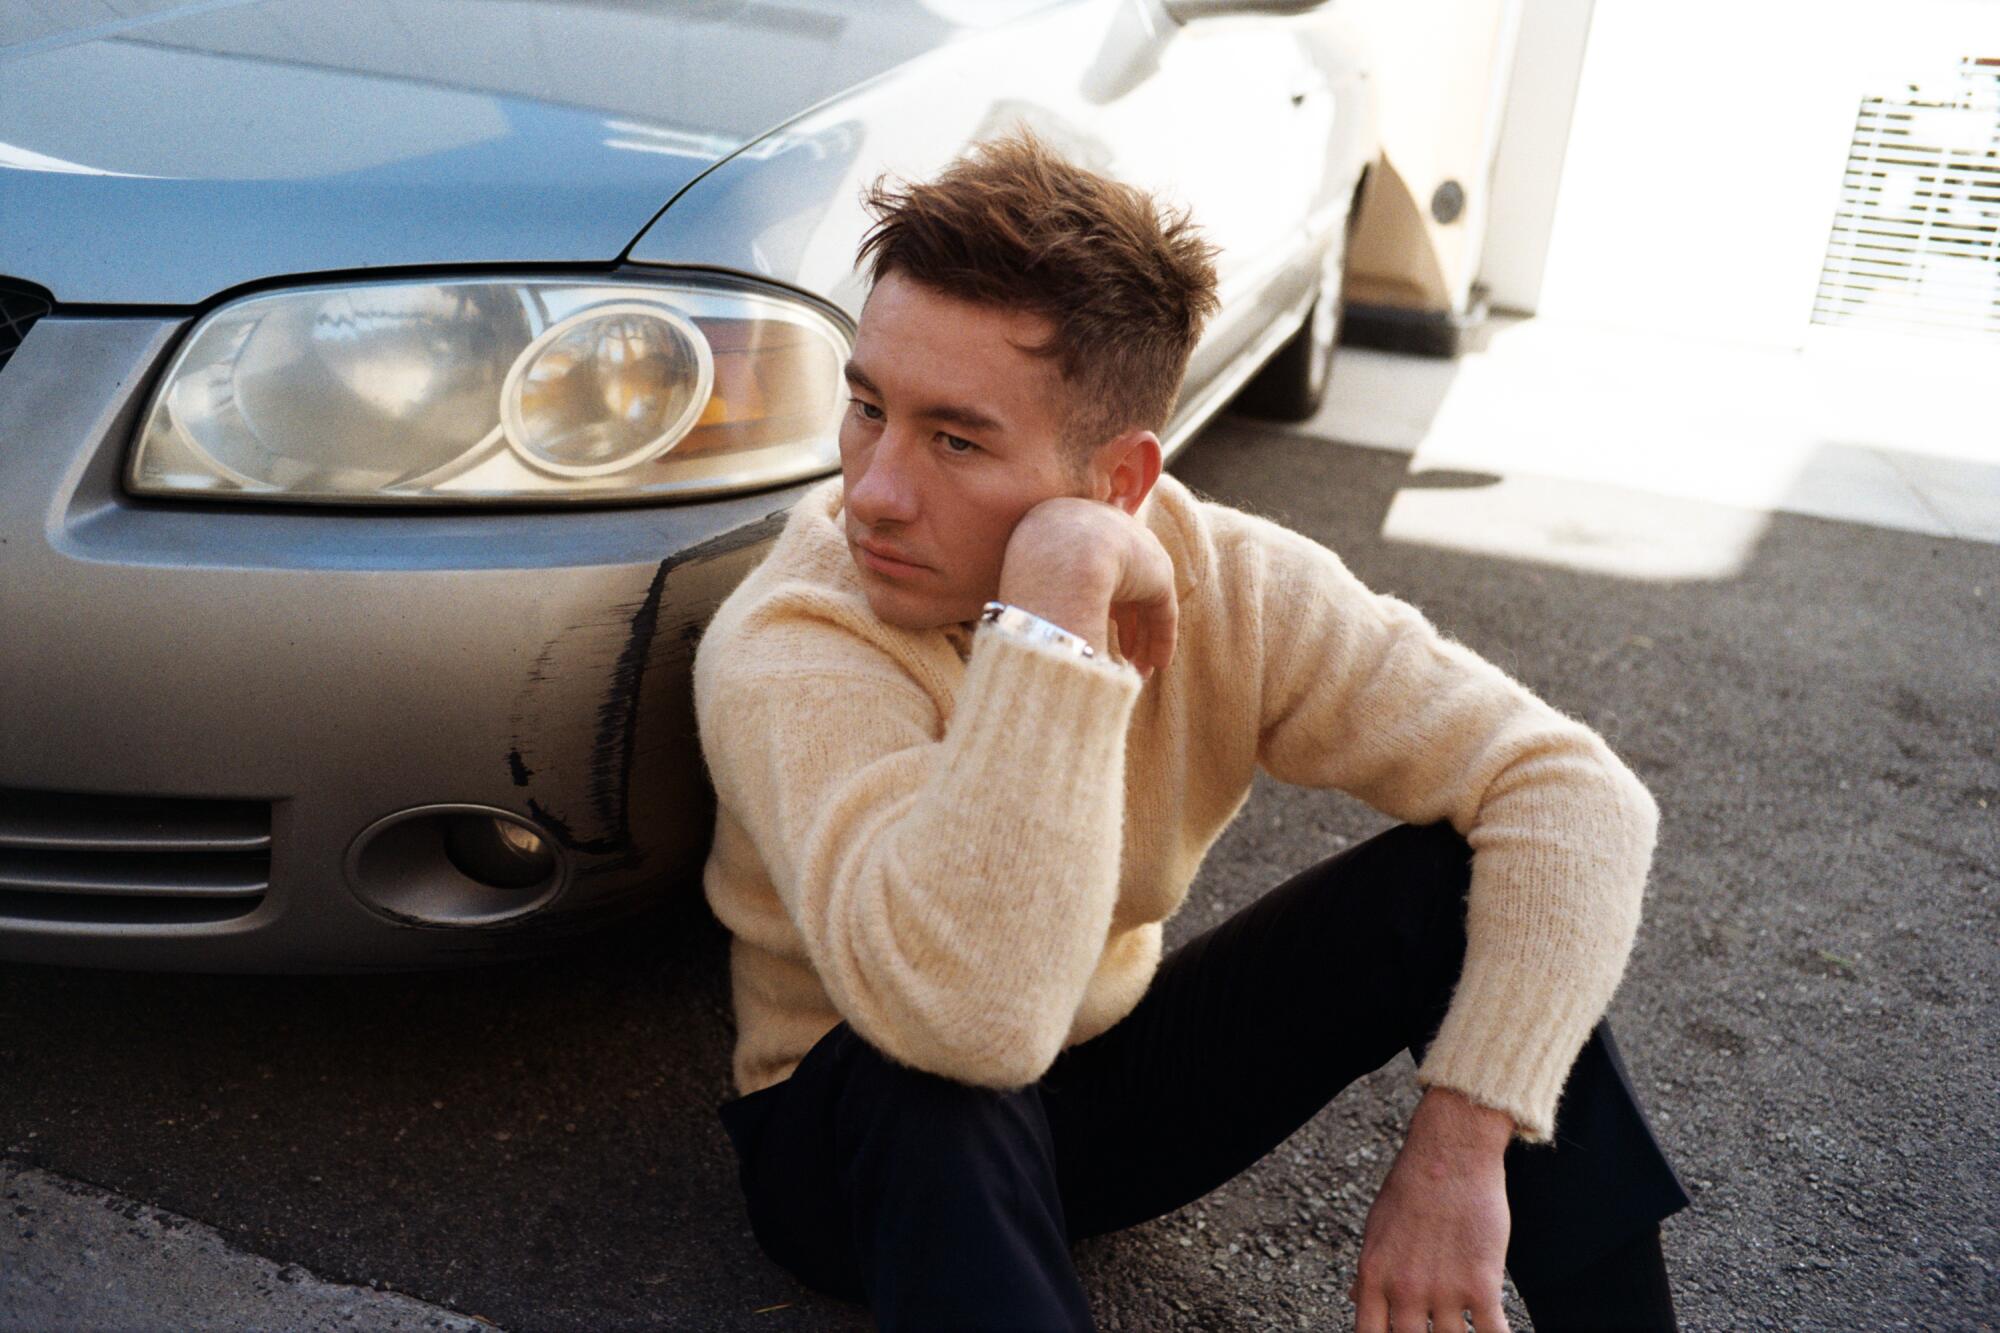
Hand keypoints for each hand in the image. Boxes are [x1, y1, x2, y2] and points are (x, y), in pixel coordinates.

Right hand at [995, 496, 1177, 678]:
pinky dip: (1161, 639)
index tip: (1090, 625)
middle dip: (1125, 624)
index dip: (1096, 602)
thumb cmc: (1033, 568)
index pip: (1093, 568)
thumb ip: (1038, 591)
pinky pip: (1161, 610)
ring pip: (1144, 601)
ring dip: (1142, 638)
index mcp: (1077, 527)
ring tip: (1137, 669)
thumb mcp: (1027, 575)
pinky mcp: (1158, 574)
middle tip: (1123, 655)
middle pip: (1123, 585)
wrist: (1063, 552)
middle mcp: (1111, 534)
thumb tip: (1029, 623)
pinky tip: (1157, 664)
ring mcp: (1137, 552)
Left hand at [1348, 1087, 1514, 1331]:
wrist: (1450, 1154)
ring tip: (1462, 1328)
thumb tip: (1356, 1299)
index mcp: (1373, 1276)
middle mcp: (1404, 1290)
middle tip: (1433, 1330)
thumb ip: (1369, 1271)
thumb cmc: (1411, 1187)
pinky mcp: (1481, 1284)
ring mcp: (1443, 1290)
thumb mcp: (1376, 1228)